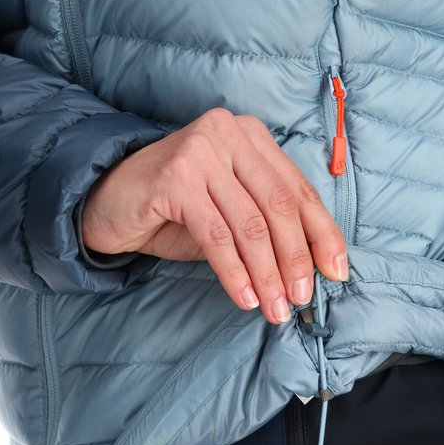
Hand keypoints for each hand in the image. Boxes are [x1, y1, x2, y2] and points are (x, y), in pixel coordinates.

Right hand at [81, 107, 347, 325]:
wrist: (106, 202)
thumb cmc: (173, 211)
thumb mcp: (229, 213)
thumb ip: (267, 226)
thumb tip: (314, 269)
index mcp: (251, 137)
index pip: (298, 190)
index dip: (322, 234)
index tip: (337, 273)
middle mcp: (228, 135)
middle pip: (279, 207)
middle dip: (296, 260)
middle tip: (301, 300)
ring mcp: (200, 151)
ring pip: (250, 225)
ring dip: (267, 274)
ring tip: (275, 309)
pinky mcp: (174, 177)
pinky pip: (217, 236)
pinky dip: (235, 273)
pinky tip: (245, 298)